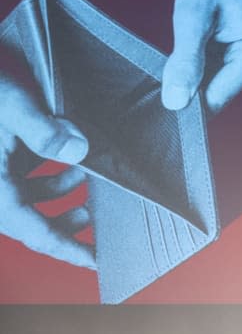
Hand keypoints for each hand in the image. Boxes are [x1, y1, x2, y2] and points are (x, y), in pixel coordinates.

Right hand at [0, 72, 94, 268]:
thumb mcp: (12, 107)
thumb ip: (43, 131)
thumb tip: (79, 151)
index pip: (34, 232)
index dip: (68, 249)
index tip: (96, 260)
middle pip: (34, 223)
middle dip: (68, 224)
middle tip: (105, 223)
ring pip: (32, 201)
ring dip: (63, 196)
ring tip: (89, 182)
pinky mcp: (0, 163)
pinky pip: (26, 183)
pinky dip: (51, 177)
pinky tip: (73, 163)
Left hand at [161, 0, 241, 113]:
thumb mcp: (192, 17)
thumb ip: (185, 62)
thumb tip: (175, 101)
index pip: (219, 96)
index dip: (190, 96)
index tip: (170, 86)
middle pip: (221, 89)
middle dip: (196, 78)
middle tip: (184, 48)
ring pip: (221, 80)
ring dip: (202, 68)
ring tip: (198, 38)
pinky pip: (225, 68)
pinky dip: (208, 60)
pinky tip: (205, 40)